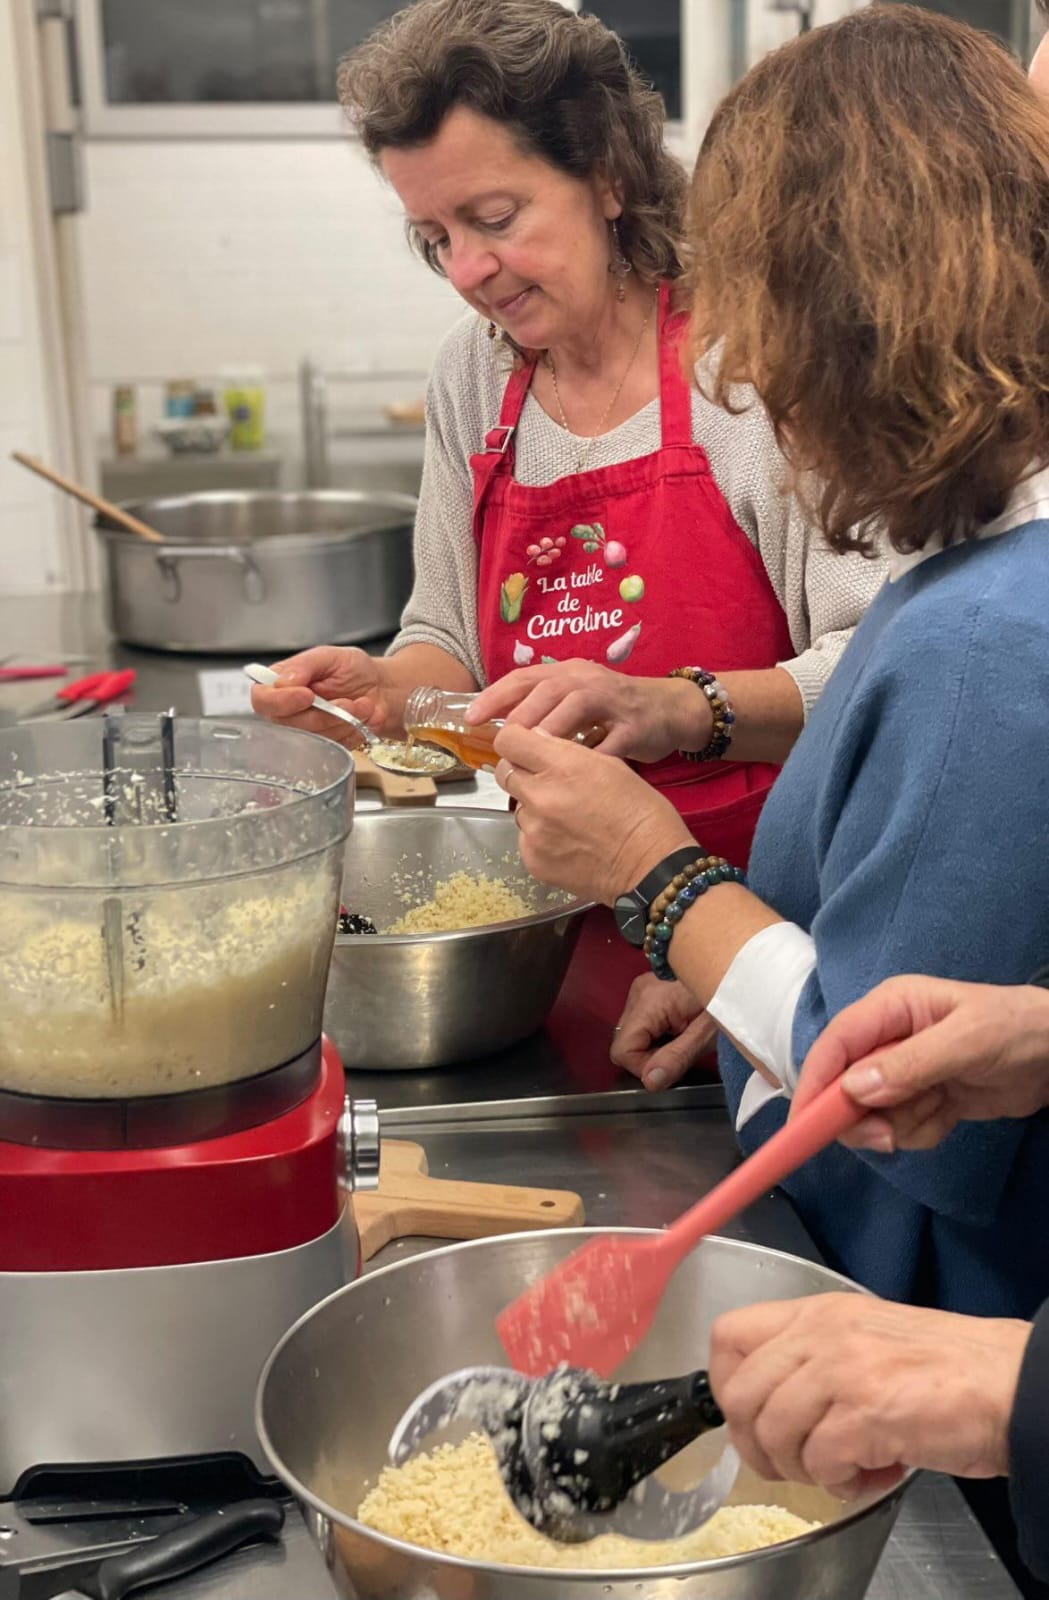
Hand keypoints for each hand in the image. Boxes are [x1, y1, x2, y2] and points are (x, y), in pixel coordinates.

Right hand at [249, 645, 393, 745]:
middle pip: (289, 725)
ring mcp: (305, 731)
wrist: (381, 689)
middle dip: (325, 714)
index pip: (262, 700)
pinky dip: (353, 732)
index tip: (308, 695)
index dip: (282, 701)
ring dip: (344, 721)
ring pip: (314, 738)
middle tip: (349, 701)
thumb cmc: (352, 670)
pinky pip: (333, 747)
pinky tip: (361, 718)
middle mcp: (287, 711)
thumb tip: (284, 680)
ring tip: (361, 705)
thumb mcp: (330, 656)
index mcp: (280, 685)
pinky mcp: (324, 747)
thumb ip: (305, 664)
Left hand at [468, 661, 709, 763]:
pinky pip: (612, 742)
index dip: (495, 696)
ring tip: (532, 759)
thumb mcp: (577, 701)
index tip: (471, 718)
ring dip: (551, 731)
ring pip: (576, 707)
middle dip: (521, 716)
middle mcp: (588, 680)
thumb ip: (544, 712)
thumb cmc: (614, 709)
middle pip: (547, 690)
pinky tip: (575, 780)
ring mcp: (614, 701)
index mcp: (569, 674)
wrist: (670, 710)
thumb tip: (503, 738)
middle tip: (502, 746)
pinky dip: (593, 759)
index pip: (524, 678)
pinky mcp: (636, 726)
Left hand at [493, 723, 694, 905]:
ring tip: (568, 818)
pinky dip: (541, 837)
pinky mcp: (533, 859)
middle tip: (548, 782)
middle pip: (505, 773)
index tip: (525, 747)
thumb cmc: (641, 812)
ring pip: (517, 808)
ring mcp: (534, 831)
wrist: (652, 866)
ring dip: (534, 807)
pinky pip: (525, 838)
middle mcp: (541, 797)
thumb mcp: (611, 765)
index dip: (515, 740)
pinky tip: (569, 840)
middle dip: (522, 772)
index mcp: (562, 766)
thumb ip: (567, 751)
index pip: (508, 740)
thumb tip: (538, 741)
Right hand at [612, 973, 717, 1090]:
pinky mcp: (649, 988)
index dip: (644, 1066)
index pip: (622, 1050)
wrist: (740, 971)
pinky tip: (679, 1027)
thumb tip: (650, 1082)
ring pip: (633, 1033)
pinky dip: (656, 1032)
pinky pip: (642, 1021)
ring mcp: (641, 988)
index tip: (674, 1063)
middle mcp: (638, 993)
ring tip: (683, 1037)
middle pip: (625, 1041)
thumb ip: (677, 1058)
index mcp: (648, 1002)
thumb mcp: (707, 1034)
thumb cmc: (728, 998)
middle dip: (649, 1056)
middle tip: (683, 1050)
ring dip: (653, 1045)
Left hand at [710, 1293, 1029, 1498]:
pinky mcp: (867, 1412)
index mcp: (817, 1313)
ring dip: (803, 1469)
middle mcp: (822, 1334)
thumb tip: (767, 1406)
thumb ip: (814, 1358)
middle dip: (757, 1446)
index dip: (725, 1387)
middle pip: (739, 1395)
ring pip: (773, 1433)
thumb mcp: (864, 1337)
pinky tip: (874, 1473)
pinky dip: (842, 1484)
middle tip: (794, 1462)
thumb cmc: (946, 1369)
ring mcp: (842, 1370)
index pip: (728, 1337)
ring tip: (844, 1468)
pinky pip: (820, 1463)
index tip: (751, 1419)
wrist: (1008, 1383)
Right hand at [792, 976, 1048, 1152]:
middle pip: (845, 1086)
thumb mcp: (966, 1042)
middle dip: (864, 1116)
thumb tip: (852, 1089)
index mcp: (890, 1008)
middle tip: (888, 1137)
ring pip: (874, 1114)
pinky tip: (951, 1114)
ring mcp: (905, 1070)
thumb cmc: (1015, 1030)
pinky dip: (924, 1131)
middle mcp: (888, 1038)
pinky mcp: (924, 1097)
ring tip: (942, 1108)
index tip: (804, 1126)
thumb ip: (909, 1064)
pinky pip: (902, 1127)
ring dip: (903, 1125)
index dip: (815, 1083)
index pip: (835, 1045)